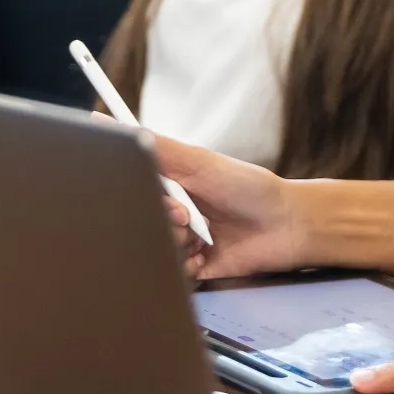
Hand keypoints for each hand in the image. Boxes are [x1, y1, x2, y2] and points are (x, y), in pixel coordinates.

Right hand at [150, 134, 303, 280]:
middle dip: (162, 222)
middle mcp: (172, 212)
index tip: (165, 197)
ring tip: (201, 239)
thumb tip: (107, 119)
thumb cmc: (250, 188)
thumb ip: (157, 147)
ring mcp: (183, 241)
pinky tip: (203, 258)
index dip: (144, 197)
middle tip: (186, 218)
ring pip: (154, 249)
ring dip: (174, 246)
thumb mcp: (199, 161)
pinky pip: (172, 274)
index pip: (135, 190)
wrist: (287, 226)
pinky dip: (184, 268)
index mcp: (170, 184)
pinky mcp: (194, 268)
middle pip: (142, 222)